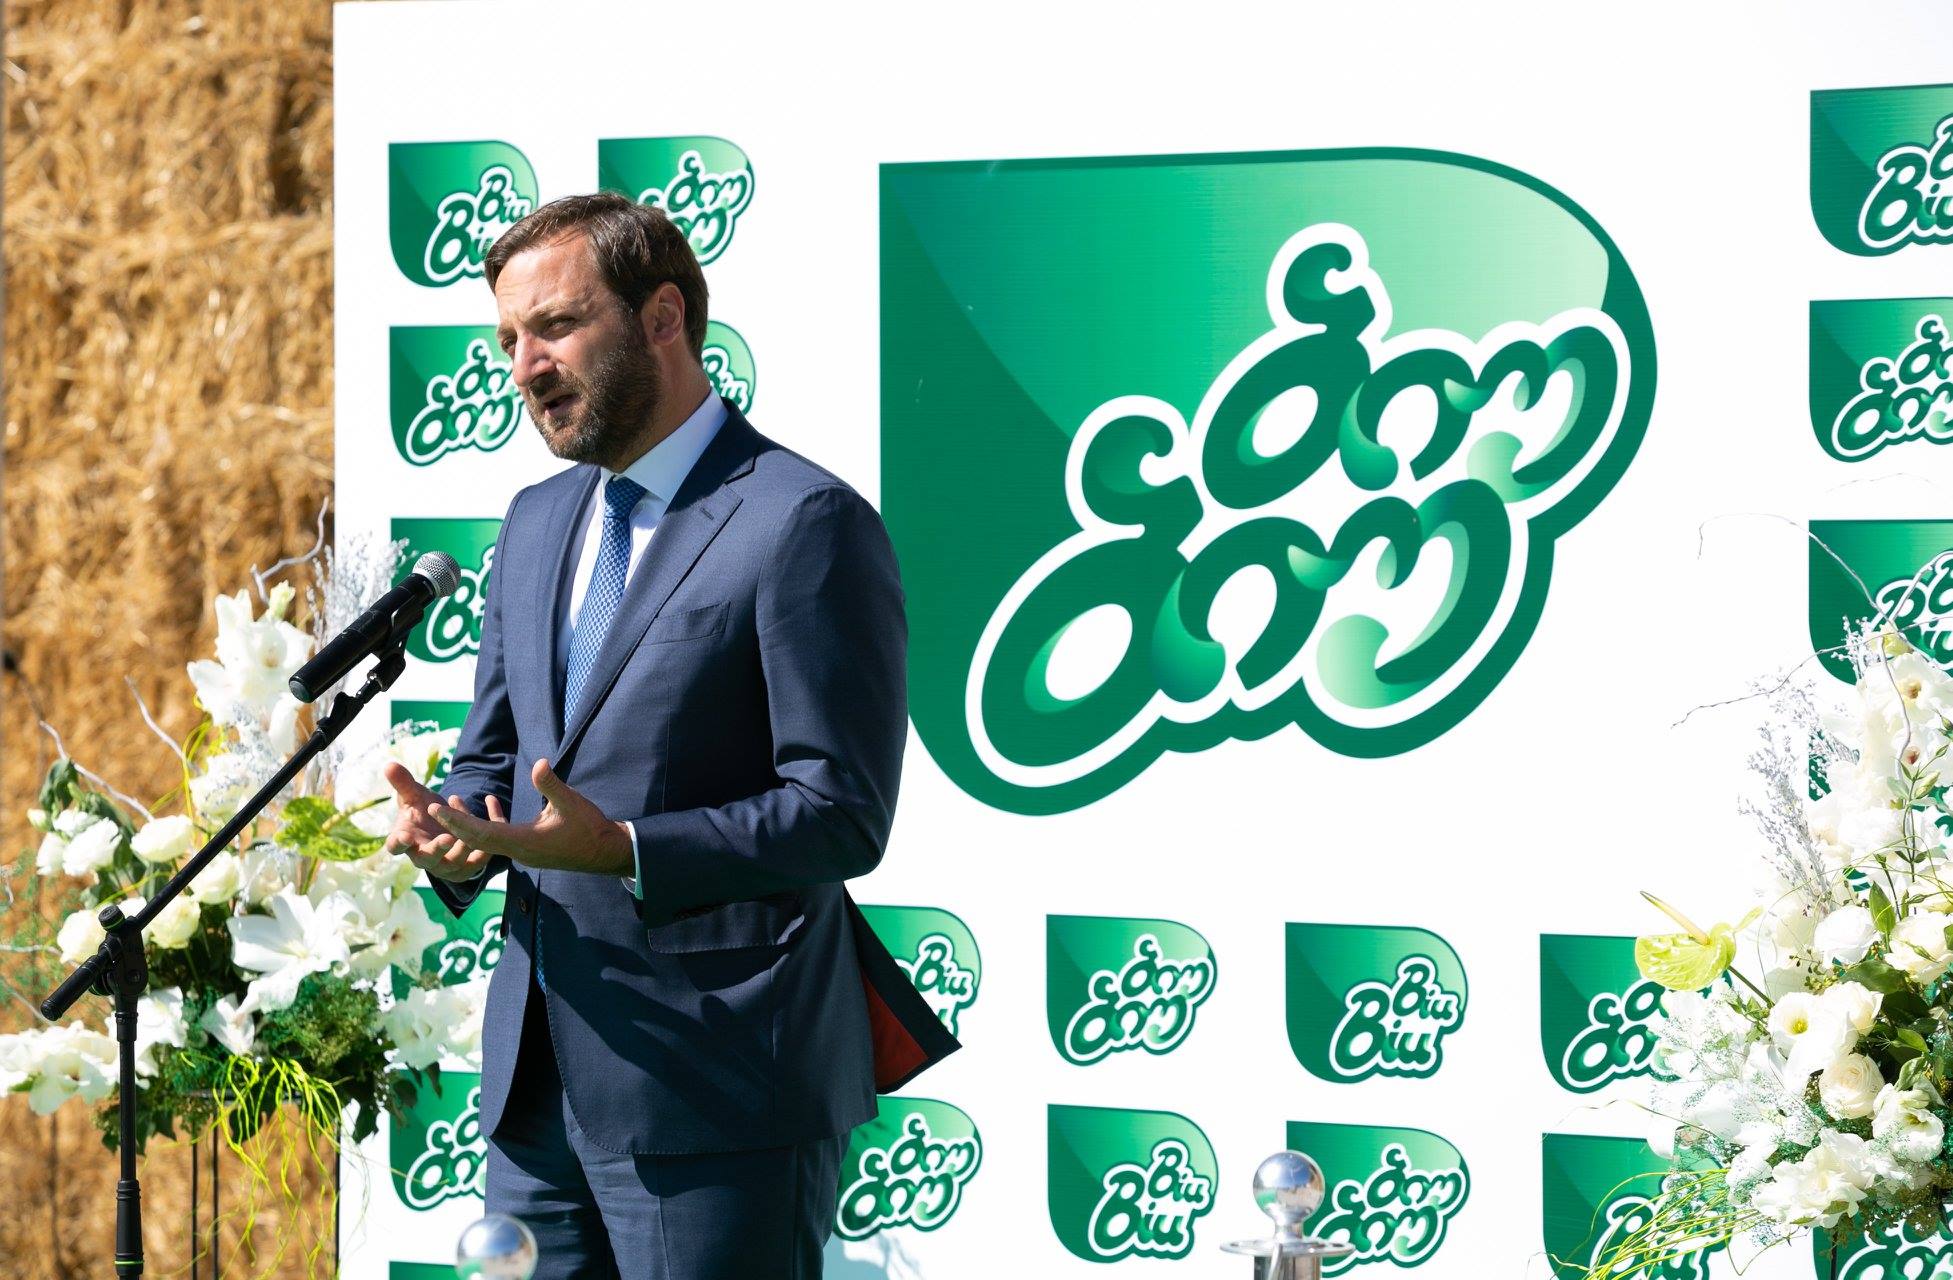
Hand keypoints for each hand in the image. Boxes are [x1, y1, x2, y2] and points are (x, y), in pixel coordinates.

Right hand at [381, 762, 504, 883]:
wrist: (443, 827)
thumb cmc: (423, 811)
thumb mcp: (414, 796)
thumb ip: (403, 783)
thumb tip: (389, 764)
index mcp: (405, 841)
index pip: (395, 846)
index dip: (399, 843)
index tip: (404, 836)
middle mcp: (422, 857)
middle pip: (427, 859)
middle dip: (438, 850)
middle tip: (448, 838)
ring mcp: (443, 866)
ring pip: (454, 864)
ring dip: (464, 850)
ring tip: (472, 833)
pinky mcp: (464, 868)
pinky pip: (477, 863)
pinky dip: (486, 850)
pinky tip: (493, 828)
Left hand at [429, 758, 633, 876]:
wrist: (605, 852)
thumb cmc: (589, 828)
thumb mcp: (571, 802)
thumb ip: (551, 784)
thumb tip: (539, 763)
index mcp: (523, 841)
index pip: (481, 833)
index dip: (457, 822)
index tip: (437, 810)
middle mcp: (517, 850)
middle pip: (476, 839)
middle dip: (453, 824)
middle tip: (430, 808)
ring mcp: (522, 851)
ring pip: (487, 839)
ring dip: (468, 823)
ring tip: (452, 802)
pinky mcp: (529, 848)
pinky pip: (502, 836)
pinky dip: (492, 821)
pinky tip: (490, 803)